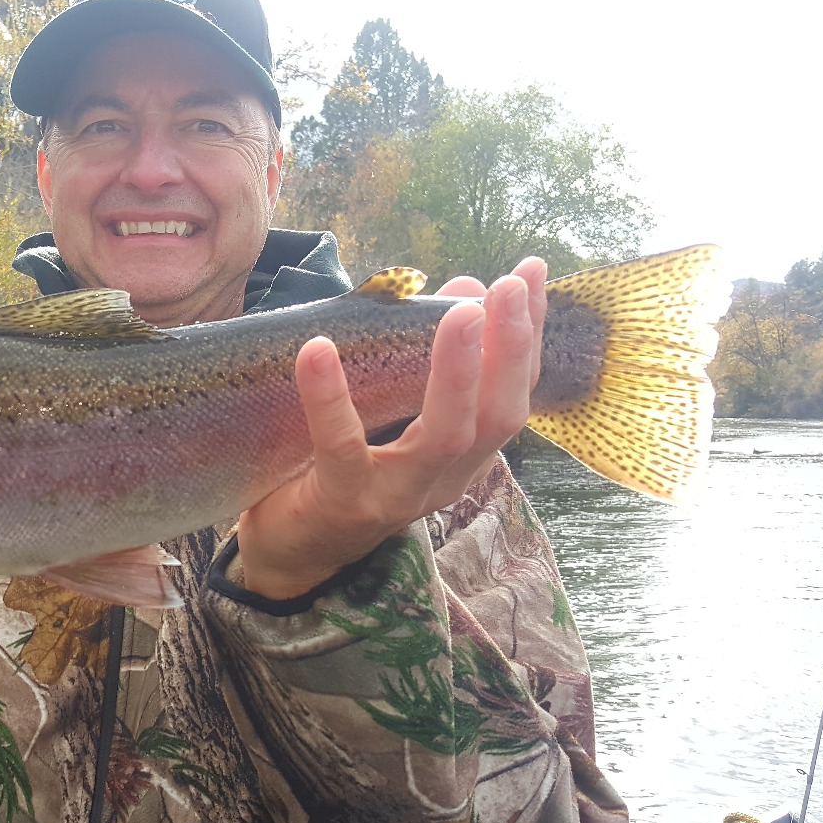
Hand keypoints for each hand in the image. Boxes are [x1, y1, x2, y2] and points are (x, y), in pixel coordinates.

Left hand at [235, 259, 547, 600]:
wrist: (290, 550)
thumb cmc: (343, 468)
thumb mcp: (393, 411)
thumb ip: (425, 358)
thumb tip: (464, 286)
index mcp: (464, 455)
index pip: (513, 392)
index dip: (528, 334)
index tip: (532, 272)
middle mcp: (444, 477)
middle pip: (497, 417)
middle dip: (509, 349)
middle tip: (505, 286)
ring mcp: (397, 495)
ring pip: (443, 438)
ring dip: (456, 373)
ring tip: (460, 313)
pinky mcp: (343, 501)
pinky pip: (342, 449)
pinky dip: (330, 399)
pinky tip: (318, 350)